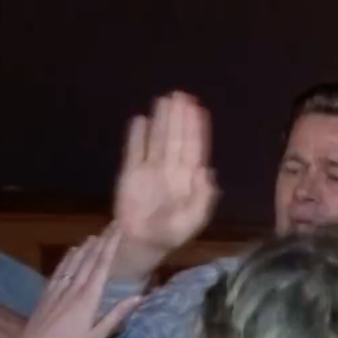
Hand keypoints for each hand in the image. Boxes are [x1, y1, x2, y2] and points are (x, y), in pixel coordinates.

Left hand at [0, 227, 141, 337]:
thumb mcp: (97, 337)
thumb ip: (117, 315)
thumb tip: (139, 297)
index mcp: (88, 298)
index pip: (102, 265)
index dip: (111, 245)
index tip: (119, 230)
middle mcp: (74, 288)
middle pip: (90, 259)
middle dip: (102, 241)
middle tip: (112, 226)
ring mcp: (58, 289)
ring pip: (74, 261)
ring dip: (86, 246)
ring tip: (96, 235)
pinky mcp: (47, 293)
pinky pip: (60, 269)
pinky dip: (68, 257)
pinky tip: (73, 251)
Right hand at [114, 92, 217, 279]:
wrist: (143, 243)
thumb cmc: (172, 233)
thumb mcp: (194, 221)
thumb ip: (203, 198)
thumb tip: (207, 171)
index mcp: (189, 179)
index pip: (195, 148)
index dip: (197, 128)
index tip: (199, 109)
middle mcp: (171, 169)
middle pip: (177, 139)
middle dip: (180, 117)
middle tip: (182, 95)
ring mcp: (151, 170)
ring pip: (158, 140)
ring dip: (162, 121)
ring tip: (164, 100)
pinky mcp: (130, 174)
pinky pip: (134, 152)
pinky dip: (137, 137)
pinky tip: (140, 120)